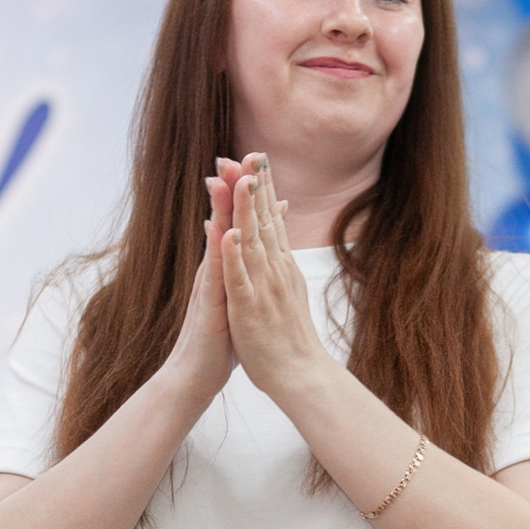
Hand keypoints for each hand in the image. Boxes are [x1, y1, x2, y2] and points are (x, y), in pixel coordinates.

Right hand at [157, 159, 242, 405]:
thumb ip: (238, 275)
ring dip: (221, 209)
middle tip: (240, 154)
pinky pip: (213, 274)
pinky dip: (218, 251)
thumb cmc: (217, 341)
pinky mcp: (209, 305)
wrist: (193, 377)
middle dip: (232, 188)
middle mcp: (214, 271)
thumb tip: (245, 256)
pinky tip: (220, 229)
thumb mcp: (233, 299)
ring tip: (225, 177)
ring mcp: (209, 286)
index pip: (237, 225)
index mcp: (224, 269)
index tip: (258, 165)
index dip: (247, 196)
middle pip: (223, 222)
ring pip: (216, 241)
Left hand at [220, 153, 331, 396]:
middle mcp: (275, 270)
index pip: (270, 219)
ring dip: (244, 210)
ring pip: (251, 242)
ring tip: (239, 179)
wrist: (302, 375)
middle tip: (247, 152)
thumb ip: (280, 262)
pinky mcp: (249, 308)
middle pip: (263, 221)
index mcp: (280, 266)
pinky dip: (233, 255)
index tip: (256, 157)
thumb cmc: (290, 337)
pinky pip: (239, 278)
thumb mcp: (287, 290)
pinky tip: (228, 233)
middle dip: (254, 186)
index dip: (263, 187)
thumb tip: (279, 238)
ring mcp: (263, 288)